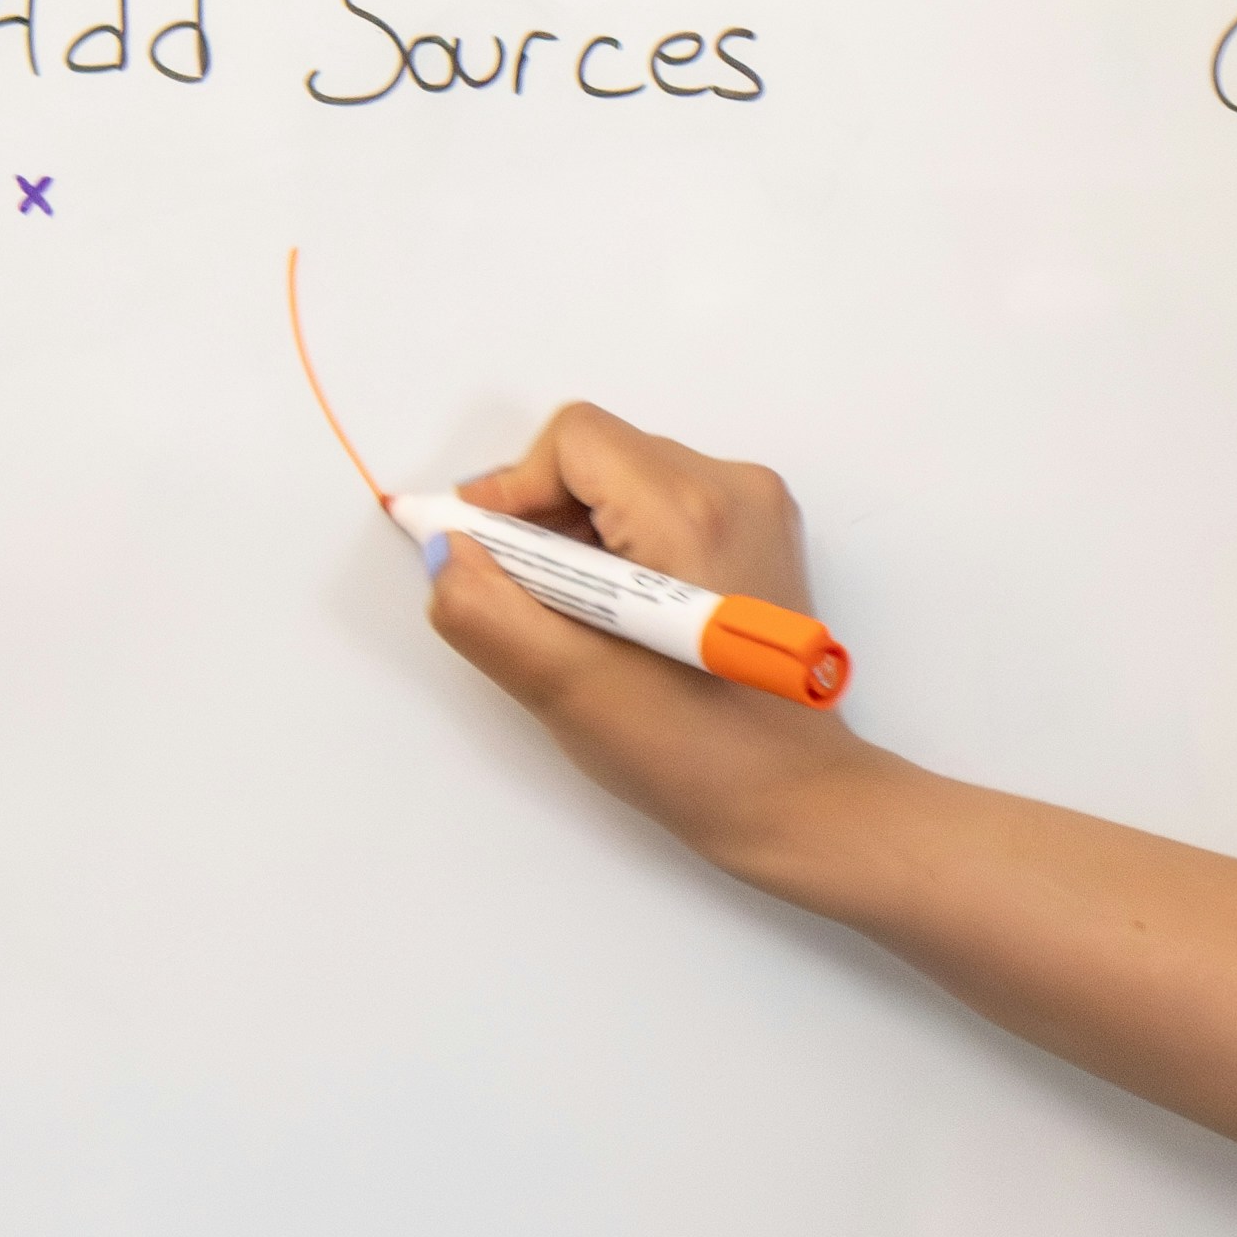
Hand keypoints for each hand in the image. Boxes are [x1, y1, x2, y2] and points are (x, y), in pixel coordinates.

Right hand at [423, 397, 845, 857]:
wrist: (790, 795)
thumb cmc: (691, 752)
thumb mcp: (565, 685)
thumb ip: (484, 608)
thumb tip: (446, 548)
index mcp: (692, 511)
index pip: (574, 440)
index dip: (513, 490)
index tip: (486, 555)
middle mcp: (736, 488)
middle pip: (599, 457)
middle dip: (545, 519)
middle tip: (530, 601)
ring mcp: (756, 508)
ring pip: (626, 480)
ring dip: (581, 537)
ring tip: (579, 620)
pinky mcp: (760, 534)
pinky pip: (663, 506)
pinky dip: (622, 547)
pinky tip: (619, 617)